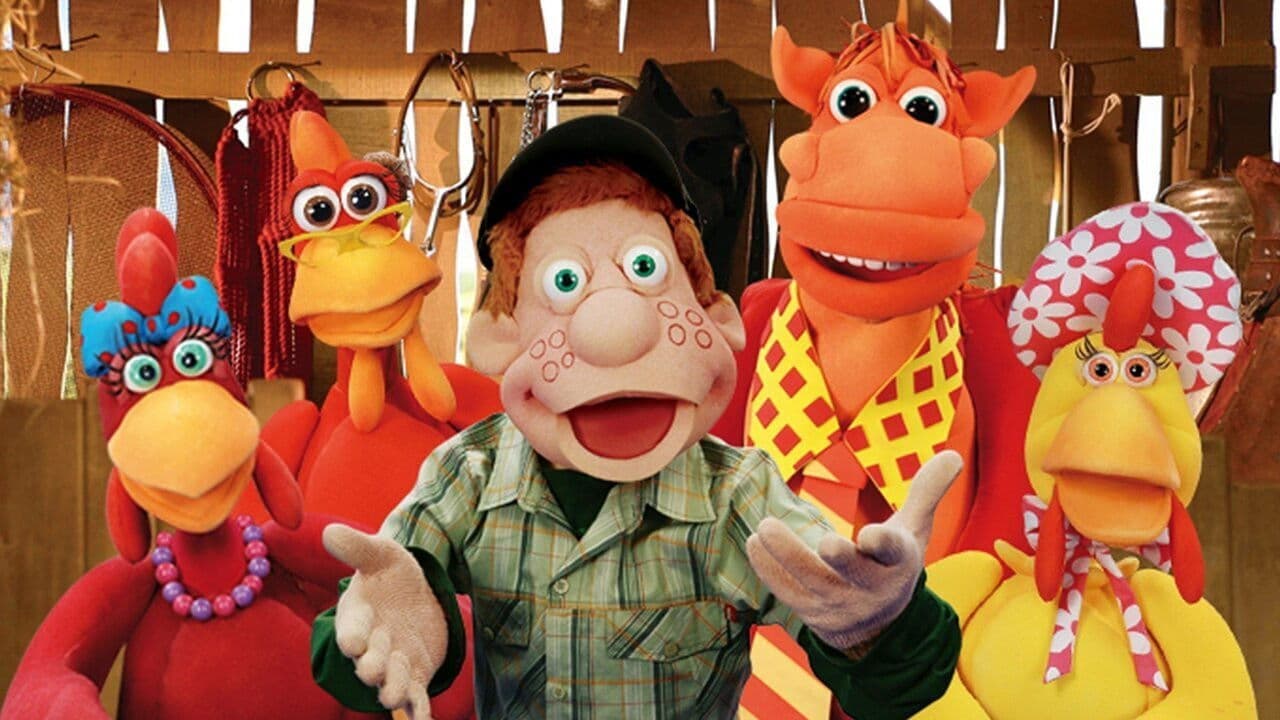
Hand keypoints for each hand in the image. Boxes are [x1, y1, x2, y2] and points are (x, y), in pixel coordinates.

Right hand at [324, 524, 447, 719]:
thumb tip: (329, 530)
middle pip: (367, 663)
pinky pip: (416, 698)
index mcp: (357, 618)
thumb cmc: (392, 574)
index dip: (351, 636)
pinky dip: (419, 712)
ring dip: (393, 690)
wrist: (418, 595)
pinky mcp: (415, 676)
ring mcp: (393, 664)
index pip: (350, 630)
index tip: (353, 641)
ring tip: (396, 693)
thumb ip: (358, 547)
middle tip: (375, 667)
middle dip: (371, 667)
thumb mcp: (381, 554)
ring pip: (390, 685)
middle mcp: (371, 647)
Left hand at [747, 451, 962, 649]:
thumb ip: (927, 492)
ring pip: (812, 581)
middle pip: (853, 573)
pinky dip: (769, 570)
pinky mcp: (811, 612)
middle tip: (826, 542)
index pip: (893, 552)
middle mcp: (869, 586)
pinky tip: (755, 543)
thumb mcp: (914, 530)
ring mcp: (838, 602)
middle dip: (841, 559)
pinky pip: (788, 592)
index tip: (872, 535)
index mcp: (897, 562)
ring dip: (787, 555)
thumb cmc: (891, 564)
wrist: (876, 627)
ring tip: (764, 528)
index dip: (884, 544)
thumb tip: (955, 454)